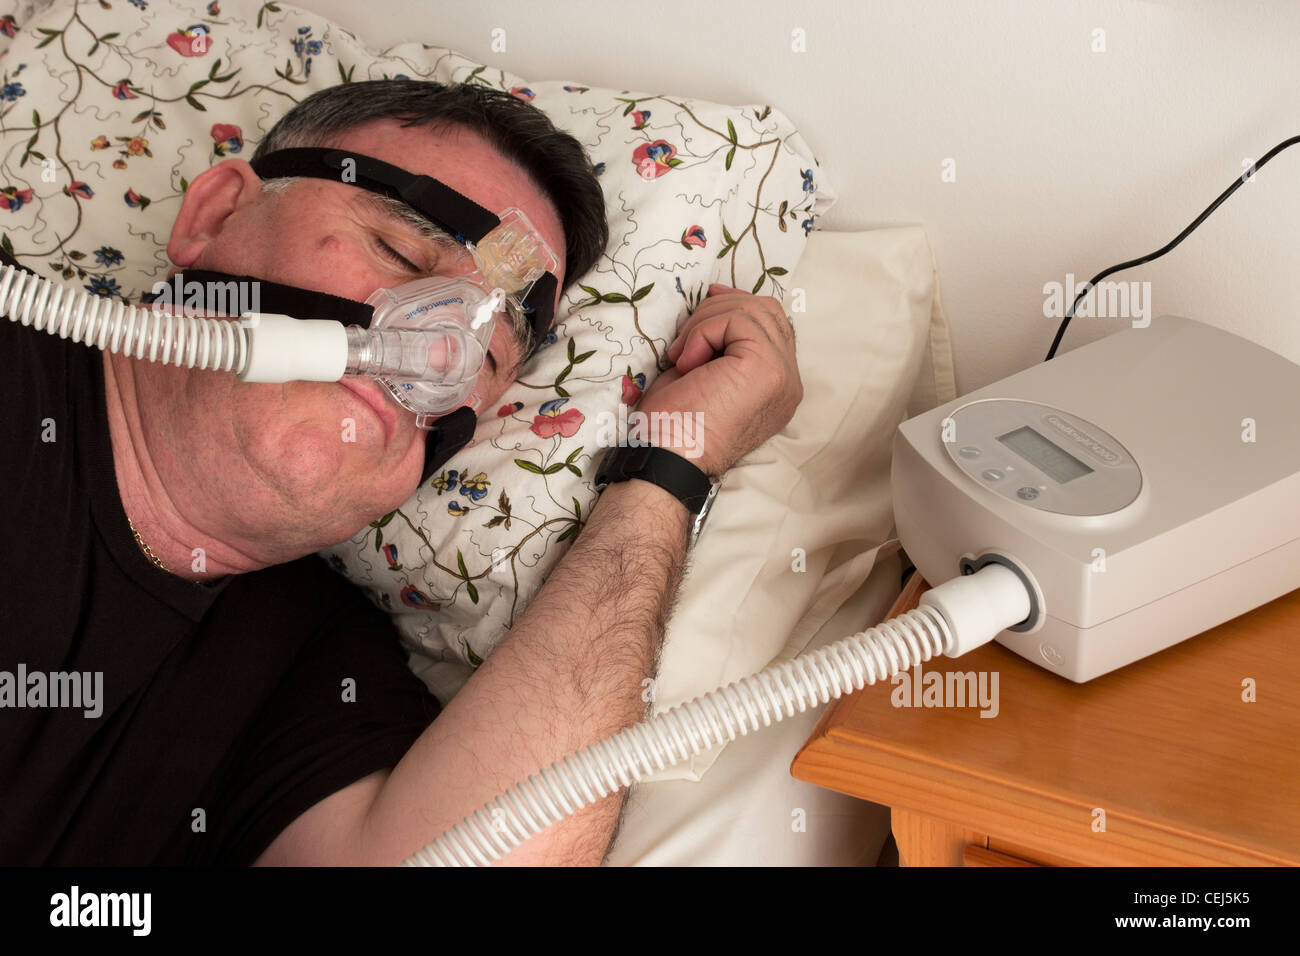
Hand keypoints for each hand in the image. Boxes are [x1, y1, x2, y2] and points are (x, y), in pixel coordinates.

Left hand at [637, 283, 801, 476]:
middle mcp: (789, 382)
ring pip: (755, 309)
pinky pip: (739, 321)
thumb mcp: (706, 375)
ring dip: (708, 322)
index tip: (706, 301)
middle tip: (685, 339)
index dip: (738, 306)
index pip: (773, 326)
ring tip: (683, 356)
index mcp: (777, 387)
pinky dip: (704, 332)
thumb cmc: (674, 426)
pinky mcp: (767, 368)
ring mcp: (783, 375)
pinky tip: (688, 362)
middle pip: (768, 310)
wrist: (667, 460)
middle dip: (720, 309)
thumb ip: (725, 343)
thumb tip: (718, 297)